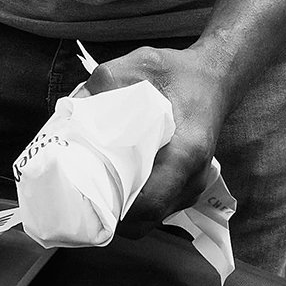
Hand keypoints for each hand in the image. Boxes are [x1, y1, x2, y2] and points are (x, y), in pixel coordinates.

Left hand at [82, 43, 234, 233]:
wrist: (214, 78)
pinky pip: (160, 206)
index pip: (148, 204)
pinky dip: (137, 202)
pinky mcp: (191, 185)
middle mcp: (194, 176)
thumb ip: (105, 86)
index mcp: (185, 151)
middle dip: (113, 215)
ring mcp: (195, 184)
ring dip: (125, 210)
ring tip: (99, 187)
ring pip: (153, 217)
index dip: (114, 211)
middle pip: (147, 218)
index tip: (87, 198)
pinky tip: (120, 180)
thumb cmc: (178, 72)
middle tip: (84, 195)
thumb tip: (71, 111)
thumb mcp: (139, 66)